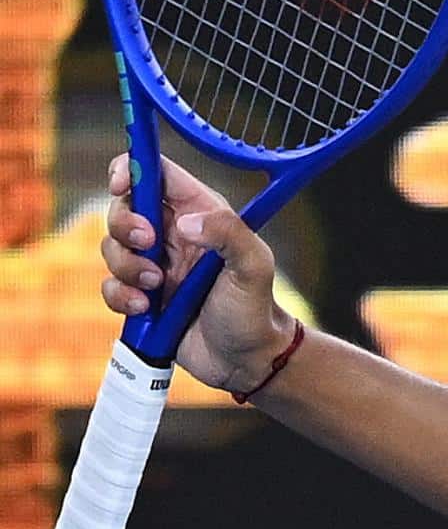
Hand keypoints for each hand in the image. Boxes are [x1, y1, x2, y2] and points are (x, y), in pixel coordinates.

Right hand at [100, 154, 294, 393]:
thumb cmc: (255, 309)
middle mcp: (173, 234)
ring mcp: (153, 265)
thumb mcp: (254, 267)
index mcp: (200, 214)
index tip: (121, 184)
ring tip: (156, 287)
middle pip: (123, 207)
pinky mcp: (140, 295)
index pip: (156, 172)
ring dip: (126, 266)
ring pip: (111, 247)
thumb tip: (186, 222)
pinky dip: (120, 296)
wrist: (247, 360)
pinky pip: (109, 285)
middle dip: (125, 225)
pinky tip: (146, 309)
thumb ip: (229, 234)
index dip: (131, 168)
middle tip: (149, 245)